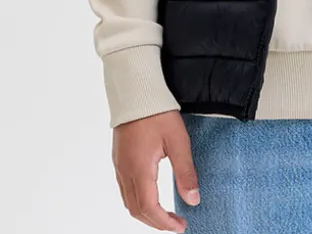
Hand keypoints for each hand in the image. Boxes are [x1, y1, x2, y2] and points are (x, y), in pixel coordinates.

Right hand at [112, 110, 200, 231]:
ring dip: (146, 214)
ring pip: (128, 202)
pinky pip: (124, 190)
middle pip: (137, 210)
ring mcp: (119, 166)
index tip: (180, 227)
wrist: (136, 91)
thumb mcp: (178, 141)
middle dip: (156, 222)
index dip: (164, 223)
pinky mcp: (118, 159)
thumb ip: (185, 172)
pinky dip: (138, 201)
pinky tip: (150, 196)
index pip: (149, 208)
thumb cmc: (157, 112)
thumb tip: (193, 200)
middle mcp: (125, 172)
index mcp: (139, 170)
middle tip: (176, 224)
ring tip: (165, 214)